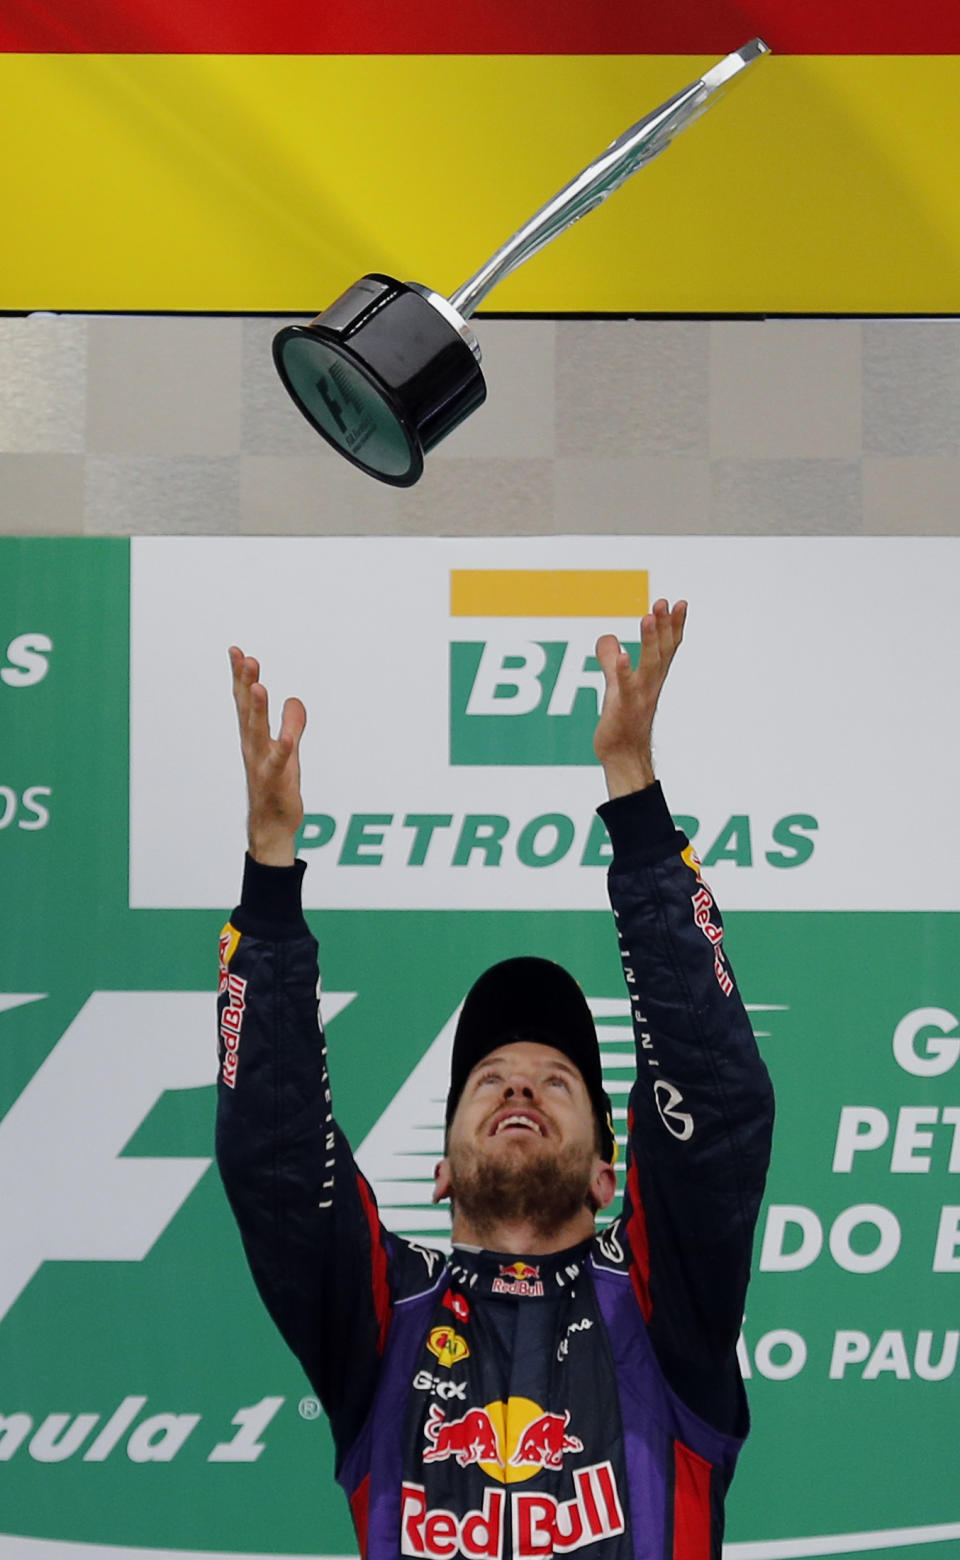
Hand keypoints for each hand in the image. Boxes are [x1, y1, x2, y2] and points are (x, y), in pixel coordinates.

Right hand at [229, 646, 305, 865]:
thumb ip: (292, 724)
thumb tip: (294, 699)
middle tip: (245, 658)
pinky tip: (286, 738)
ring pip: (257, 732)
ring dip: (257, 709)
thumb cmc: (277, 787)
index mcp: (254, 737)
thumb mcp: (288, 750)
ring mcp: (261, 763)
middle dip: (245, 684)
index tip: (236, 651)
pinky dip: (282, 749)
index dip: (240, 677)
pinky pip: (279, 763)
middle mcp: (253, 747)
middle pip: (247, 710)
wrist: (272, 826)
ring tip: (258, 686)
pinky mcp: (276, 780)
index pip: (244, 702)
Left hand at [594, 599, 686, 797]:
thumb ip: (611, 661)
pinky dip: (623, 671)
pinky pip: (624, 688)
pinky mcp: (623, 709)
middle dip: (664, 626)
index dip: (674, 626)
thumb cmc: (622, 723)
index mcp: (651, 678)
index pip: (667, 647)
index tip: (680, 603)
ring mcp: (639, 697)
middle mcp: (650, 685)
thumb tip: (607, 637)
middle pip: (661, 651)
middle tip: (664, 602)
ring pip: (648, 665)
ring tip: (649, 617)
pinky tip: (623, 656)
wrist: (623, 757)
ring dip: (650, 641)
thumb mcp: (615, 686)